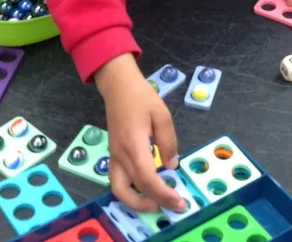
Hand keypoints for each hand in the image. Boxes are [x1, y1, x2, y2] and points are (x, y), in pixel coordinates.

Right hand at [96, 53, 185, 212]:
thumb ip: (168, 141)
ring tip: (156, 203)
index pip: (147, 178)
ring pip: (119, 190)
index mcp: (133, 144)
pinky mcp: (113, 155)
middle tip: (175, 205)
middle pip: (135, 188)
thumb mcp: (162, 114)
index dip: (162, 193)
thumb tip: (171, 166)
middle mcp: (120, 155)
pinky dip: (129, 191)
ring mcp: (114, 156)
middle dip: (156, 201)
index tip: (179, 200)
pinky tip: (145, 189)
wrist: (118, 87)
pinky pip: (117, 181)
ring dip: (136, 202)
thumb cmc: (142, 97)